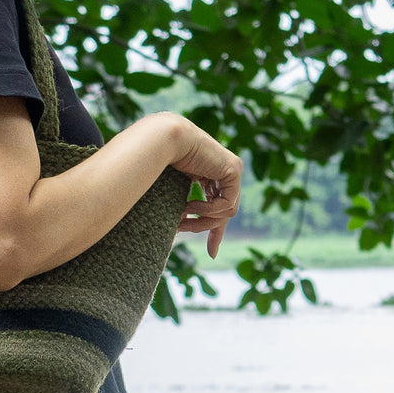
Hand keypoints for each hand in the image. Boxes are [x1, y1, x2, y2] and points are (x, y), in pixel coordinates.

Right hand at [168, 121, 242, 257]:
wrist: (163, 140)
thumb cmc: (159, 161)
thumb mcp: (175, 191)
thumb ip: (187, 208)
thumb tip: (185, 229)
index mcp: (210, 173)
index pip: (219, 206)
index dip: (215, 230)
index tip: (212, 252)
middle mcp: (224, 171)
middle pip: (224, 212)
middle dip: (207, 227)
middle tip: (182, 229)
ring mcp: (232, 169)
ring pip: (227, 211)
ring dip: (203, 219)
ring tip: (183, 216)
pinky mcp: (234, 170)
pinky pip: (226, 203)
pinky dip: (208, 209)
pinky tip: (192, 205)